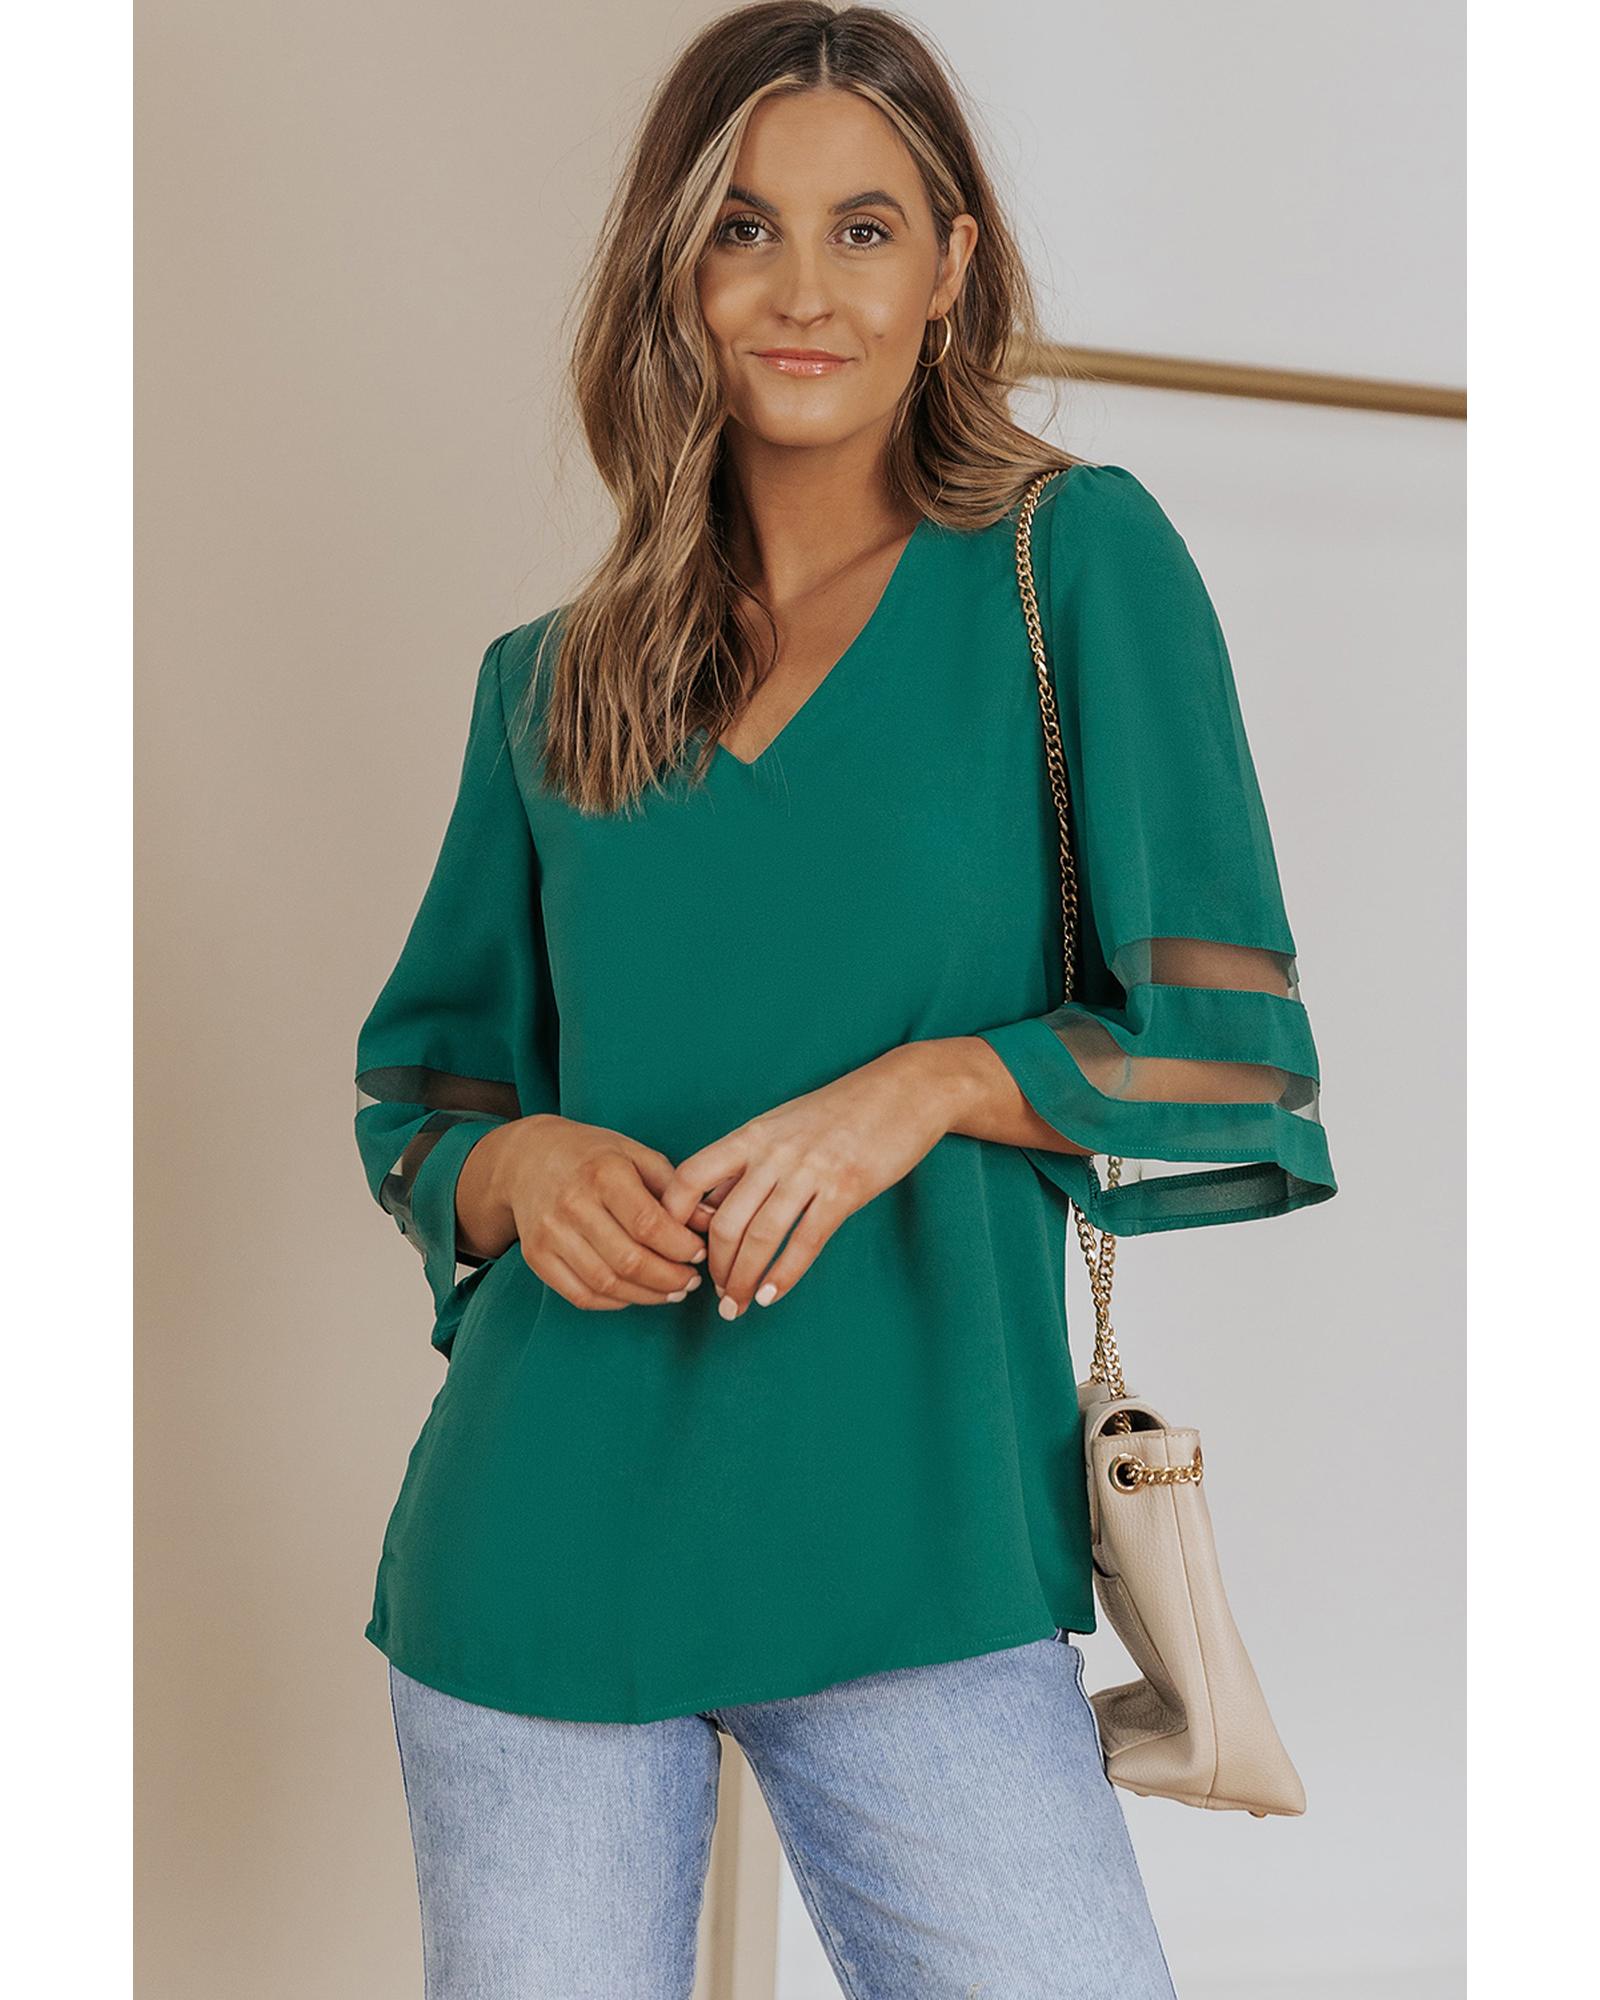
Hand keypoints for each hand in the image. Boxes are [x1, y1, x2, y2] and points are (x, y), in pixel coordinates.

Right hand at [459, 1114, 715, 1311]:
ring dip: (648, 1296)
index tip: (700, 1253)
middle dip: (670, 1279)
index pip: (649, 1224)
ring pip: (607, 1284)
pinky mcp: (536, 1257)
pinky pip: (581, 1295)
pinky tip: (637, 1293)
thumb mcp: (635, 1154)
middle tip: (691, 1281)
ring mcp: (550, 1234)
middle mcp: (572, 1204)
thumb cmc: (592, 1155)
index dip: (681, 1247)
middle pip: (630, 1261)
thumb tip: (712, 1222)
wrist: (526, 1158)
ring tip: (672, 1291)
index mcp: (603, 1173)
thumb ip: (675, 1188)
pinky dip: (615, 1302)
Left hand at [657, 1045, 972, 1317]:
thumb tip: (711, 1204)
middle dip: (715, 1268)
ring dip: (743, 1281)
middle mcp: (774, 1152)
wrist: (906, 1089)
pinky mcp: (845, 1189)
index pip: (691, 1177)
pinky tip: (771, 1296)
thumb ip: (748, 1161)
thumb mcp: (783, 1124)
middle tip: (716, 1294)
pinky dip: (783, 1276)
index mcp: (752, 1134)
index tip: (675, 1248)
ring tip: (738, 1306)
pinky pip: (805, 1242)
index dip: (673, 1218)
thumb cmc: (841, 1111)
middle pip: (724, 1221)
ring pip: (760, 1238)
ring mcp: (809, 1170)